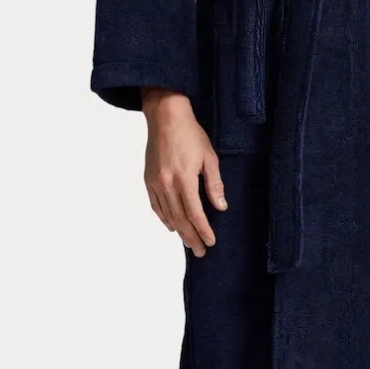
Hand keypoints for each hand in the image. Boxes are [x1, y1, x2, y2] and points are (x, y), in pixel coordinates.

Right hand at [142, 89, 225, 256]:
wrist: (165, 117)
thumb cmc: (190, 134)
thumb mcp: (210, 157)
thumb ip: (214, 185)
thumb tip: (220, 207)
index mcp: (184, 179)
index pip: (195, 213)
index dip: (203, 230)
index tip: (211, 242)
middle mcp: (166, 184)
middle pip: (180, 219)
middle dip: (191, 237)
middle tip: (200, 251)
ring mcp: (155, 182)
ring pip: (167, 214)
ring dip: (179, 231)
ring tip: (189, 243)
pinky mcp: (148, 178)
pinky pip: (155, 205)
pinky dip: (164, 218)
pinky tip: (172, 226)